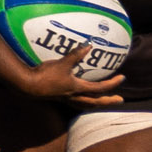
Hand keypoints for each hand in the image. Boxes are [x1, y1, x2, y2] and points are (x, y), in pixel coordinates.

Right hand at [9, 43, 125, 105]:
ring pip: (87, 105)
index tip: (122, 78)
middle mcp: (75, 97)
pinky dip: (86, 102)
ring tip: (104, 102)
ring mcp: (68, 99)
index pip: (100, 88)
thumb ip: (76, 55)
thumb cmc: (46, 75)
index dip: (113, 83)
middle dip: (109, 101)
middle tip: (120, 99)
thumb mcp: (62, 63)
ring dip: (98, 104)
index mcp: (78, 89)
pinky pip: (78, 103)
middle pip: (96, 102)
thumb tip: (89, 46)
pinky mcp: (61, 98)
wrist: (29, 86)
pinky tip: (84, 98)